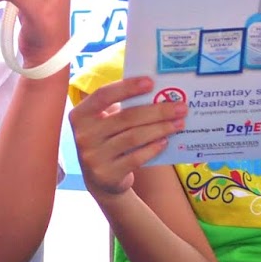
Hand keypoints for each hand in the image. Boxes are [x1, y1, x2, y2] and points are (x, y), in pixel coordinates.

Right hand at [69, 77, 185, 196]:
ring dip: (160, 128)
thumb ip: (121, 108)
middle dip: (157, 111)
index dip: (127, 87)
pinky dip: (153, 148)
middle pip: (126, 117)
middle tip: (180, 107)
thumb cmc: (108, 140)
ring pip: (134, 137)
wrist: (100, 179)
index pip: (103, 95)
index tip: (151, 82)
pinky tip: (165, 141)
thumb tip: (158, 94)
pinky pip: (136, 158)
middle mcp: (83, 135)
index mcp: (80, 115)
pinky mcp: (107, 174)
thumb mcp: (105, 122)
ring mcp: (93, 157)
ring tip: (179, 123)